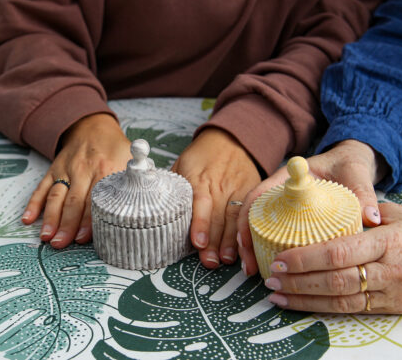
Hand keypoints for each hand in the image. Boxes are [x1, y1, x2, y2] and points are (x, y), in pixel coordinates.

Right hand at [22, 114, 130, 247]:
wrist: (93, 126)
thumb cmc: (115, 148)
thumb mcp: (130, 157)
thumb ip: (138, 176)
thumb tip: (150, 198)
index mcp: (106, 169)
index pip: (96, 199)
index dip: (89, 220)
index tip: (84, 238)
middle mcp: (84, 170)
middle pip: (74, 201)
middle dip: (67, 225)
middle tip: (61, 244)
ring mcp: (66, 170)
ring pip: (56, 196)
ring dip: (50, 218)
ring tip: (47, 237)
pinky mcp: (54, 169)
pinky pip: (42, 187)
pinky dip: (34, 203)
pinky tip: (29, 219)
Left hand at [172, 127, 260, 268]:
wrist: (232, 139)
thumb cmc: (202, 156)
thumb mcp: (182, 163)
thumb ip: (171, 186)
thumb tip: (151, 206)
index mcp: (199, 177)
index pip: (199, 201)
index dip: (200, 223)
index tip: (198, 242)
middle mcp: (220, 184)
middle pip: (218, 215)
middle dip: (215, 241)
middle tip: (210, 262)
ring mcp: (238, 188)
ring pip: (235, 217)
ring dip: (232, 240)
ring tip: (227, 260)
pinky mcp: (251, 192)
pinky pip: (249, 214)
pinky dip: (247, 232)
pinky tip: (244, 248)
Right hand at [237, 139, 387, 275]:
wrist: (351, 165)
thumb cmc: (348, 165)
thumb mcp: (354, 173)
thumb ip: (362, 191)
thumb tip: (370, 218)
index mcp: (287, 178)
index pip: (259, 195)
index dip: (247, 217)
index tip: (246, 239)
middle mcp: (280, 193)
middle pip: (252, 216)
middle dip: (245, 241)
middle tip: (250, 267)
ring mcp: (284, 207)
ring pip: (259, 228)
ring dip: (253, 249)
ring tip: (254, 272)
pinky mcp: (292, 220)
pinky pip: (274, 234)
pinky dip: (268, 250)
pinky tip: (273, 269)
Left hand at [264, 202, 401, 313]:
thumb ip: (368, 215)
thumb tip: (337, 213)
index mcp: (387, 241)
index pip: (338, 250)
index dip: (306, 258)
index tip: (282, 258)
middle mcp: (388, 270)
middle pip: (334, 279)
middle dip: (298, 281)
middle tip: (270, 279)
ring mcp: (392, 292)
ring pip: (341, 301)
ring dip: (306, 300)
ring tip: (278, 297)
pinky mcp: (395, 308)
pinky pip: (356, 311)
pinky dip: (327, 309)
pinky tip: (307, 306)